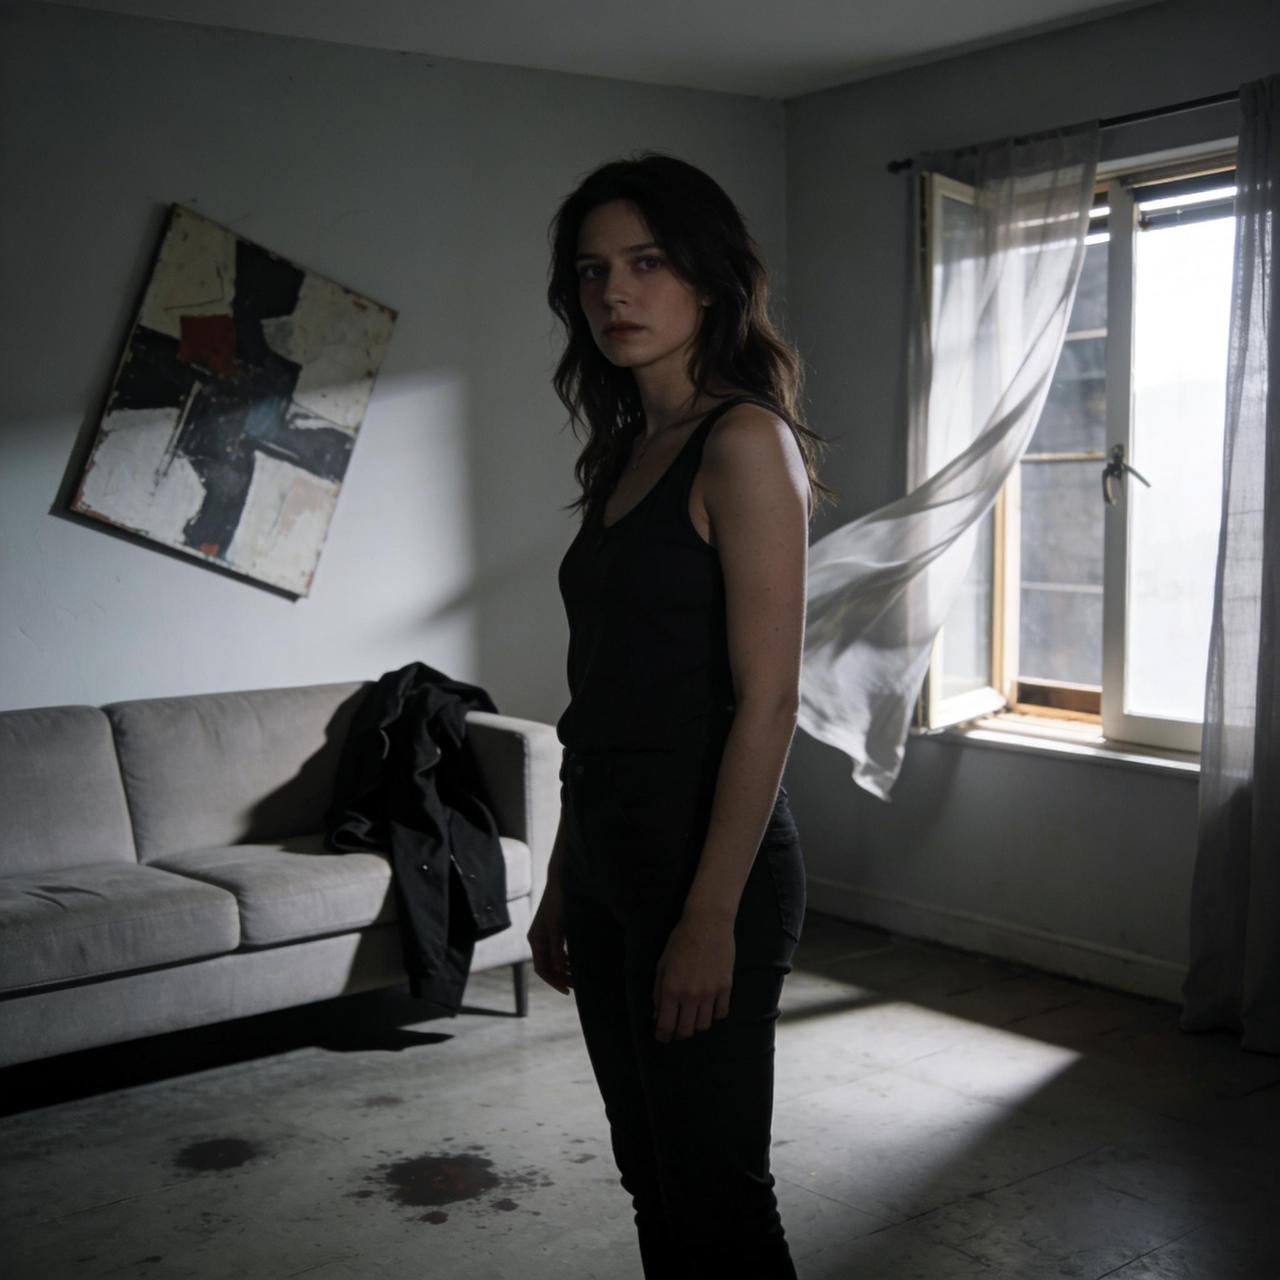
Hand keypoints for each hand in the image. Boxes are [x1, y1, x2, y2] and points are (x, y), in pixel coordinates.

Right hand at [527, 874, 572, 994]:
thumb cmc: (559, 903)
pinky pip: (558, 951)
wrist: (562, 880)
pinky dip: (566, 959)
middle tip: (577, 987)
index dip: (554, 981)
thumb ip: (557, 950)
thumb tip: (559, 971)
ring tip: (579, 977)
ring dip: (564, 970)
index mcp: (535, 940)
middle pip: (547, 966)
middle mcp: (538, 939)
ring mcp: (545, 934)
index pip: (542, 969)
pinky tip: (577, 962)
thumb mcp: (558, 928)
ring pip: (553, 959)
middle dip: (560, 978)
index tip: (567, 990)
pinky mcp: (554, 929)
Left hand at [651, 912, 734, 1041]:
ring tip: (693, 1015)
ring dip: (697, 1024)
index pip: (666, 1026)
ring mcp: (710, 993)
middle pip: (686, 1031)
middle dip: (679, 1033)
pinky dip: (714, 1014)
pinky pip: (721, 1013)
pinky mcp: (726, 987)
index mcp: (672, 989)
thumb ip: (658, 991)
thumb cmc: (680, 941)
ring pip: (704, 1025)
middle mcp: (691, 995)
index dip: (663, 1036)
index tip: (662, 1037)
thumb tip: (657, 1014)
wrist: (708, 923)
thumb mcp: (662, 964)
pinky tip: (709, 1006)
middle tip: (677, 1027)